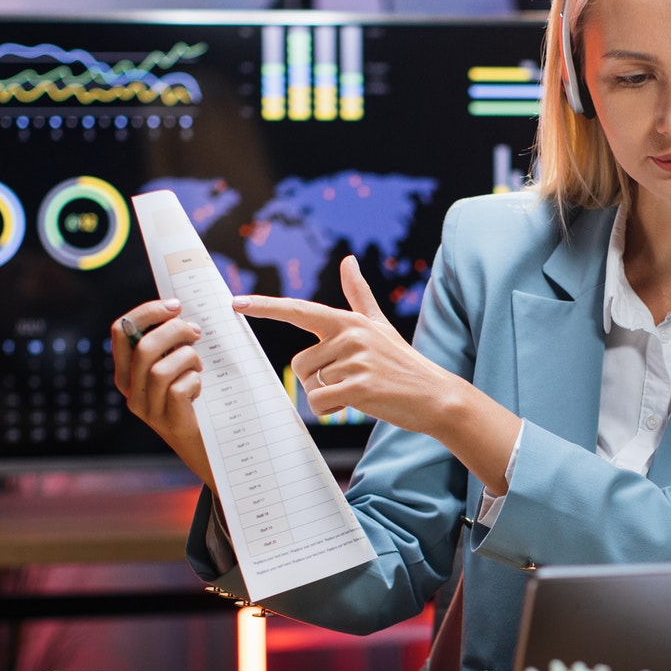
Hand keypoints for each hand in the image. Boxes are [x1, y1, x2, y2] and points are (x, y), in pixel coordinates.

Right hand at [110, 298, 214, 489]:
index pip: (120, 331)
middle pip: (142, 348)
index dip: (146, 312)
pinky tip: (200, 388)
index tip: (175, 305)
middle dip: (173, 331)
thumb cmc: (195, 401)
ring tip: (199, 366)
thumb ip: (168, 345)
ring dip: (188, 358)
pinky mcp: (170, 423)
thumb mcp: (175, 368)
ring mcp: (148, 410)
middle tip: (196, 332)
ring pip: (160, 370)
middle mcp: (131, 392)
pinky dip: (194, 382)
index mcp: (126, 373)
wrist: (209, 449)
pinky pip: (179, 391)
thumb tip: (179, 312)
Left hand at [234, 257, 521, 491]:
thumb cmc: (402, 363)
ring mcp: (356, 360)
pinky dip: (333, 410)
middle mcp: (350, 334)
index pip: (298, 310)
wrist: (436, 395)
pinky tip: (358, 403)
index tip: (234, 303)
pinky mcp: (361, 386)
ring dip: (329, 395)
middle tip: (351, 381)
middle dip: (319, 379)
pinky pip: (320, 403)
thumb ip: (358, 294)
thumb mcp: (379, 325)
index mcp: (348, 321)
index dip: (264, 307)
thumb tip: (348, 260)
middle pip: (301, 364)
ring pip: (311, 385)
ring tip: (360, 391)